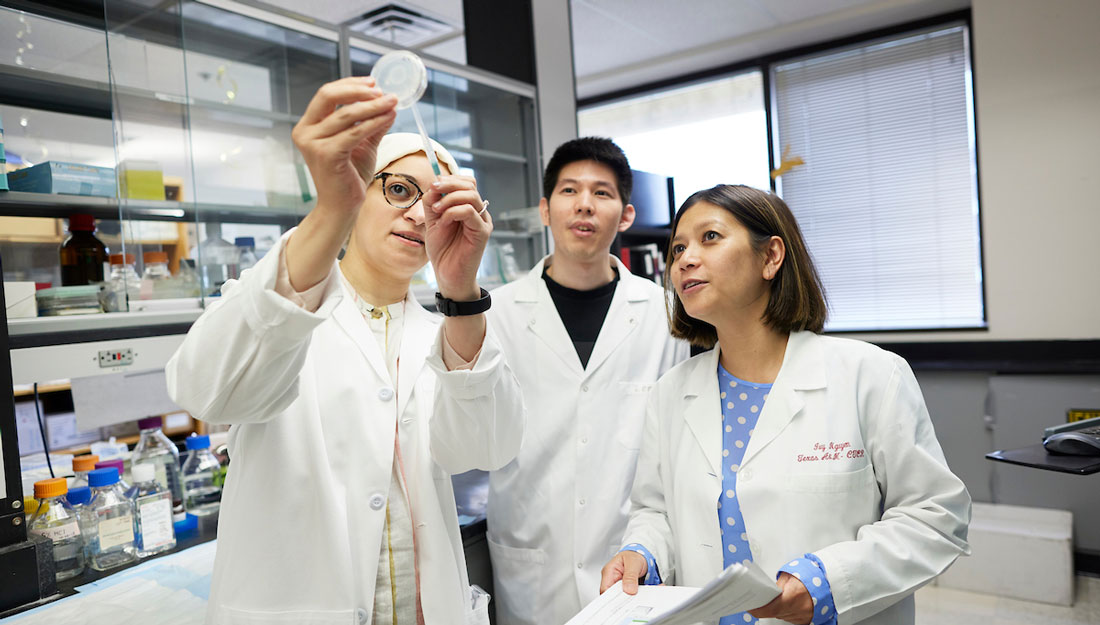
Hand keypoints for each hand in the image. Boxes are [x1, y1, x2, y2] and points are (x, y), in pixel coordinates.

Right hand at [291, 77, 397, 220]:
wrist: (342, 206)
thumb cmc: (349, 175)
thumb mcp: (361, 143)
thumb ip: (370, 123)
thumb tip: (388, 103)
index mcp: (308, 125)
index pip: (327, 94)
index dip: (350, 85)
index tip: (373, 82)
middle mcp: (305, 132)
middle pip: (329, 96)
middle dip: (358, 90)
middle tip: (383, 91)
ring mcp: (313, 143)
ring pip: (346, 114)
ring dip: (373, 106)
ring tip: (393, 103)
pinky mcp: (326, 155)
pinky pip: (354, 132)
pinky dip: (373, 123)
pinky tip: (389, 118)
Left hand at [422, 175, 491, 299]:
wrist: (448, 276)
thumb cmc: (443, 251)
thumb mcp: (432, 221)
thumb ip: (433, 203)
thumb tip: (434, 184)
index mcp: (468, 207)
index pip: (466, 183)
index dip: (450, 179)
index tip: (433, 185)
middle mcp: (478, 212)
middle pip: (470, 184)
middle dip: (449, 184)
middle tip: (433, 190)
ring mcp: (482, 222)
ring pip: (471, 195)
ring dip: (449, 198)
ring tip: (436, 210)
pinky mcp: (482, 232)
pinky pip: (470, 212)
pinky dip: (452, 212)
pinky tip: (443, 223)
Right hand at [600, 551, 647, 595]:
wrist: (640, 555)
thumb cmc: (634, 556)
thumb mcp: (633, 563)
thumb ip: (631, 576)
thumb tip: (628, 589)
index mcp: (608, 571)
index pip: (605, 589)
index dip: (612, 597)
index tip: (622, 600)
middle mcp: (610, 578)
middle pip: (610, 595)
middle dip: (619, 599)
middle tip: (629, 599)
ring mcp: (615, 583)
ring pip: (616, 597)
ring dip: (624, 599)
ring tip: (633, 597)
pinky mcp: (622, 588)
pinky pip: (623, 596)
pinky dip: (628, 598)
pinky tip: (634, 597)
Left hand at [748, 572, 813, 623]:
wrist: (826, 582)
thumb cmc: (809, 576)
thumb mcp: (789, 575)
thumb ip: (776, 586)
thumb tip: (764, 592)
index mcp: (793, 596)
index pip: (770, 609)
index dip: (757, 609)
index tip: (750, 606)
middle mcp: (799, 609)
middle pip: (774, 613)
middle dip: (766, 606)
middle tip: (759, 599)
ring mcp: (803, 616)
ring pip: (781, 616)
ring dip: (776, 608)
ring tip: (776, 598)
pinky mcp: (806, 620)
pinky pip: (790, 617)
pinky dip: (786, 611)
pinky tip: (786, 603)